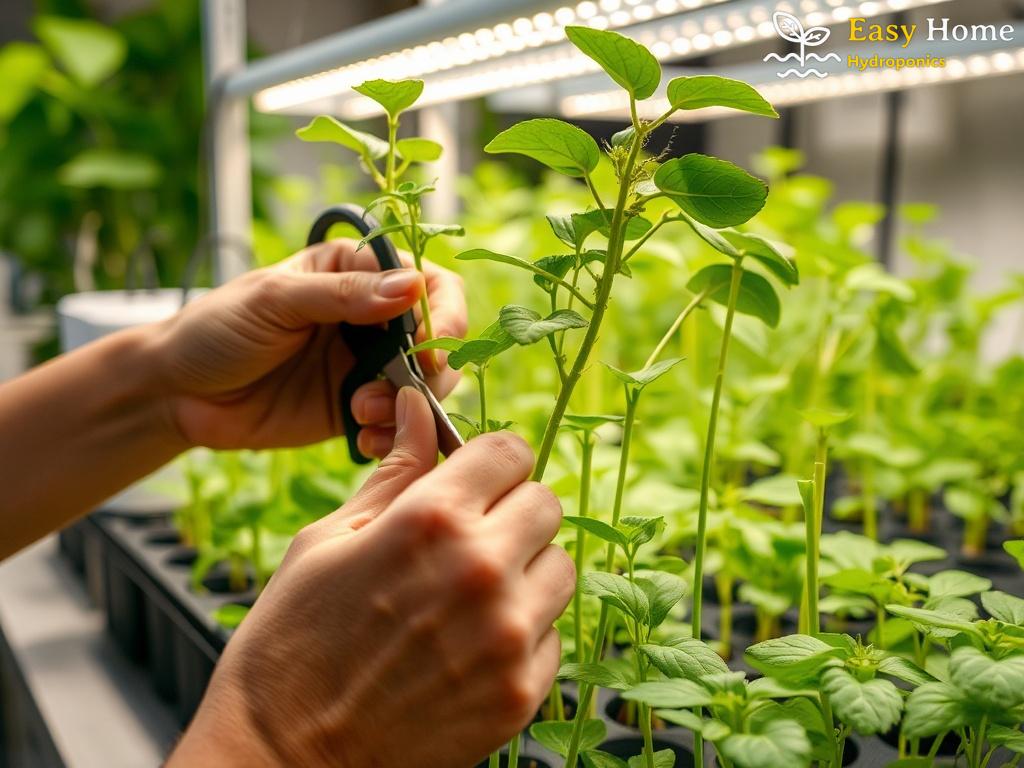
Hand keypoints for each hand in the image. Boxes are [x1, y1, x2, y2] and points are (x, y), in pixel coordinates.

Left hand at [154, 239, 466, 453]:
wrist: (176, 394)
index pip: (427, 282)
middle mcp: (370, 318)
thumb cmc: (217, 328)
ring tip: (362, 414)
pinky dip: (395, 434)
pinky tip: (368, 441)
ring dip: (408, 405)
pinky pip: (397, 422)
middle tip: (401, 390)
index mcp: (354, 273)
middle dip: (428, 369)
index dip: (442, 314)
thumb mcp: (276, 300)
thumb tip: (412, 287)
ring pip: (424, 386)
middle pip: (438, 339)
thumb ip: (343, 295)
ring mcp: (366, 365)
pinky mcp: (356, 409)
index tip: (431, 347)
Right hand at [169, 389, 573, 767]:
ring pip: (560, 568)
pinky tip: (471, 644)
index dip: (493, 458)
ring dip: (527, 569)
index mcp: (431, 520)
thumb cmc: (292, 640)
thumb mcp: (328, 540)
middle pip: (546, 503)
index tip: (480, 475)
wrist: (283, 757)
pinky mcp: (521, 694)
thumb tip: (417, 407)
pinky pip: (553, 635)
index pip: (510, 450)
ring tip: (473, 592)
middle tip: (474, 533)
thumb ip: (394, 473)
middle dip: (513, 508)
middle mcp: (483, 571)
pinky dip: (524, 632)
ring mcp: (508, 637)